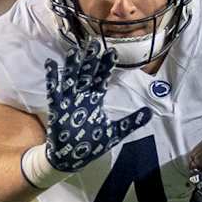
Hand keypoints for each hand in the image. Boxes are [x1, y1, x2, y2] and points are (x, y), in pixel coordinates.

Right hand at [43, 40, 152, 173]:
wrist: (72, 159)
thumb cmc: (91, 144)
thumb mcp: (114, 133)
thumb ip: (131, 122)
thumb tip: (151, 112)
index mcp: (95, 99)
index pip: (101, 78)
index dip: (106, 65)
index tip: (111, 51)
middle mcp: (82, 96)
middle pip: (86, 73)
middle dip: (90, 59)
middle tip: (94, 43)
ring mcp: (69, 100)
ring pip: (71, 78)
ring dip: (73, 65)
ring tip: (76, 50)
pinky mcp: (57, 108)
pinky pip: (53, 90)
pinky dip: (52, 77)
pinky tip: (51, 63)